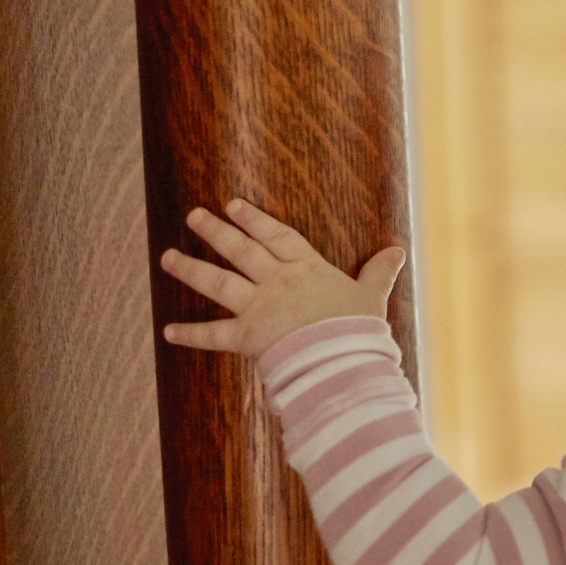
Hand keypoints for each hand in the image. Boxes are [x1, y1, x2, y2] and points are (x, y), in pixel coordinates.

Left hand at [159, 199, 405, 357]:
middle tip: (194, 216)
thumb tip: (398, 251)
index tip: (233, 205)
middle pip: (241, 251)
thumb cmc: (358, 328)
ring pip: (219, 282)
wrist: (341, 359)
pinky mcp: (248, 337)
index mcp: (306, 269)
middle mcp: (276, 282)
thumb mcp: (372, 297)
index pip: (276, 236)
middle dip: (216, 231)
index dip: (254, 220)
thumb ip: (379, 273)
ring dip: (191, 269)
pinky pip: (213, 334)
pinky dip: (191, 334)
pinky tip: (168, 330)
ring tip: (167, 257)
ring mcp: (259, 307)